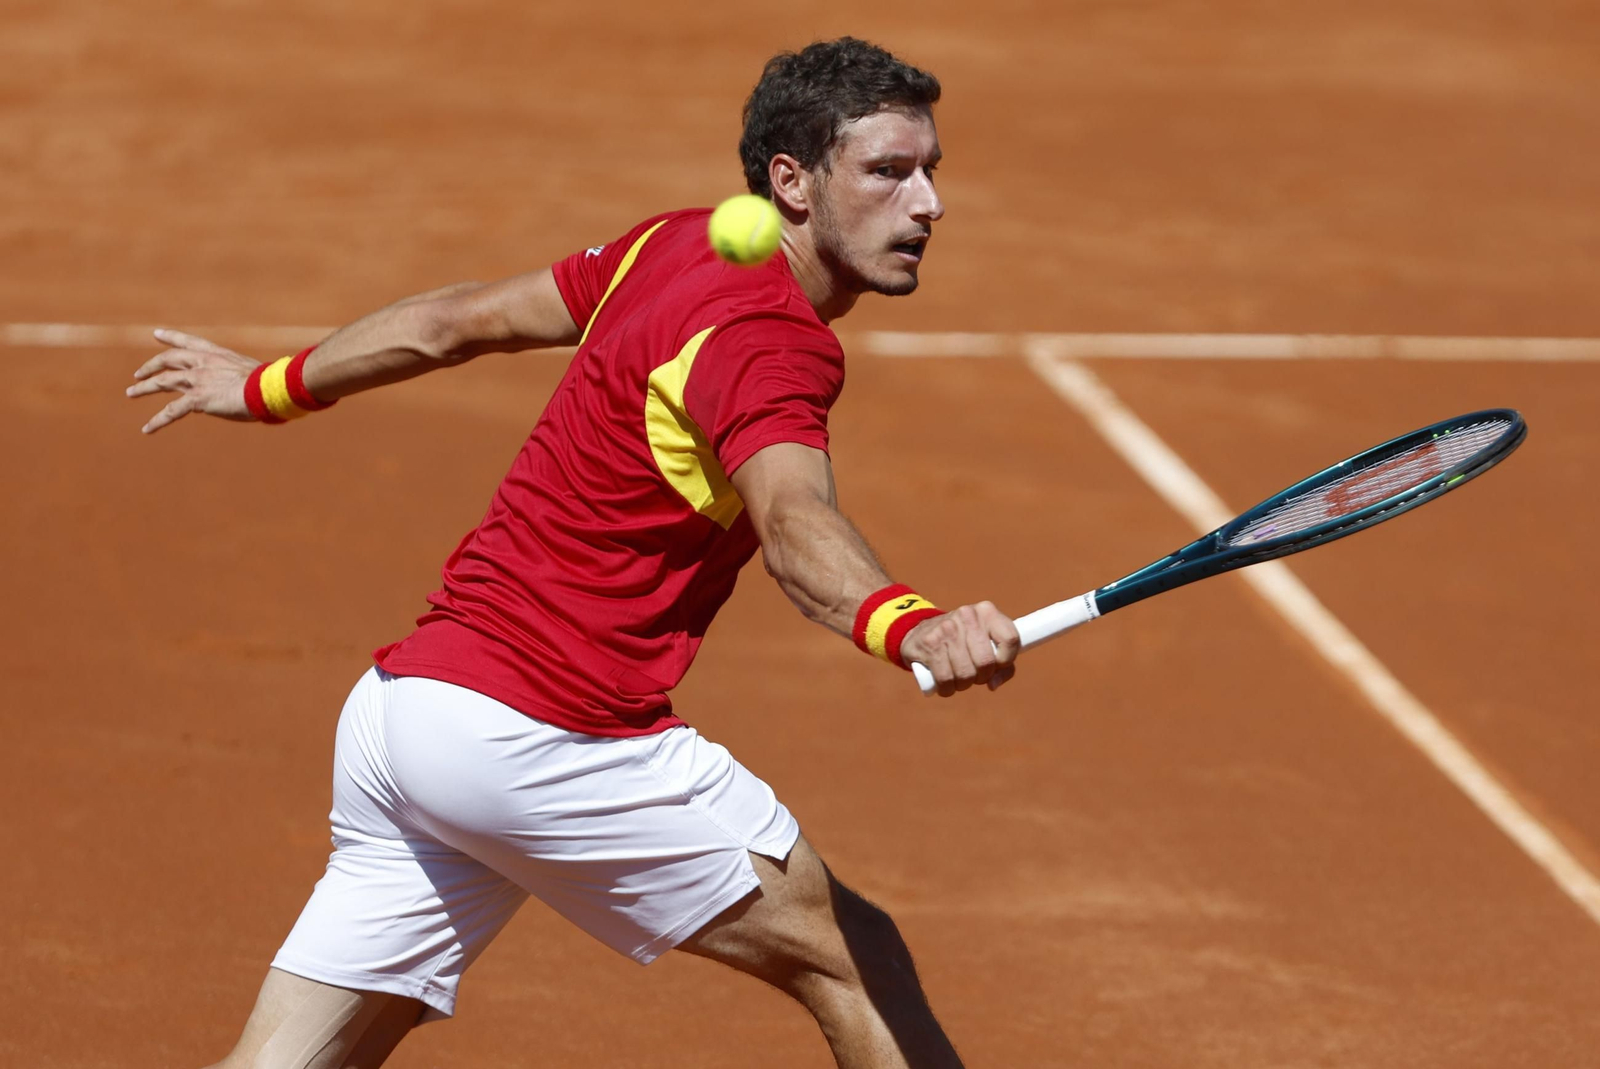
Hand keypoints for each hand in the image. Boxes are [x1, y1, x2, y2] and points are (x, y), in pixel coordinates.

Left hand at [125, 329, 259, 433]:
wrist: (266, 389)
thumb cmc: (267, 382)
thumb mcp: (250, 372)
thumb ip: (238, 376)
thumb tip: (244, 386)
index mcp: (216, 354)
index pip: (189, 341)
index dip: (171, 337)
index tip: (156, 334)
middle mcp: (202, 363)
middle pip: (168, 360)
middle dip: (151, 366)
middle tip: (138, 373)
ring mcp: (197, 380)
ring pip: (162, 382)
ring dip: (144, 387)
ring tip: (131, 392)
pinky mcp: (197, 399)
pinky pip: (171, 411)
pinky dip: (157, 421)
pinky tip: (147, 429)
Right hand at [899, 602, 1019, 696]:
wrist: (921, 631)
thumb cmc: (962, 641)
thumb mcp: (985, 642)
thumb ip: (1002, 664)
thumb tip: (993, 684)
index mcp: (986, 611)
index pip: (1010, 639)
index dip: (1007, 660)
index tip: (998, 665)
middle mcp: (967, 615)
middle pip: (986, 662)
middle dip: (982, 677)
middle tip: (974, 675)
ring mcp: (947, 628)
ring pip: (966, 674)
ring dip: (963, 684)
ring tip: (958, 677)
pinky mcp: (929, 643)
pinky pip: (945, 679)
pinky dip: (947, 689)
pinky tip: (944, 684)